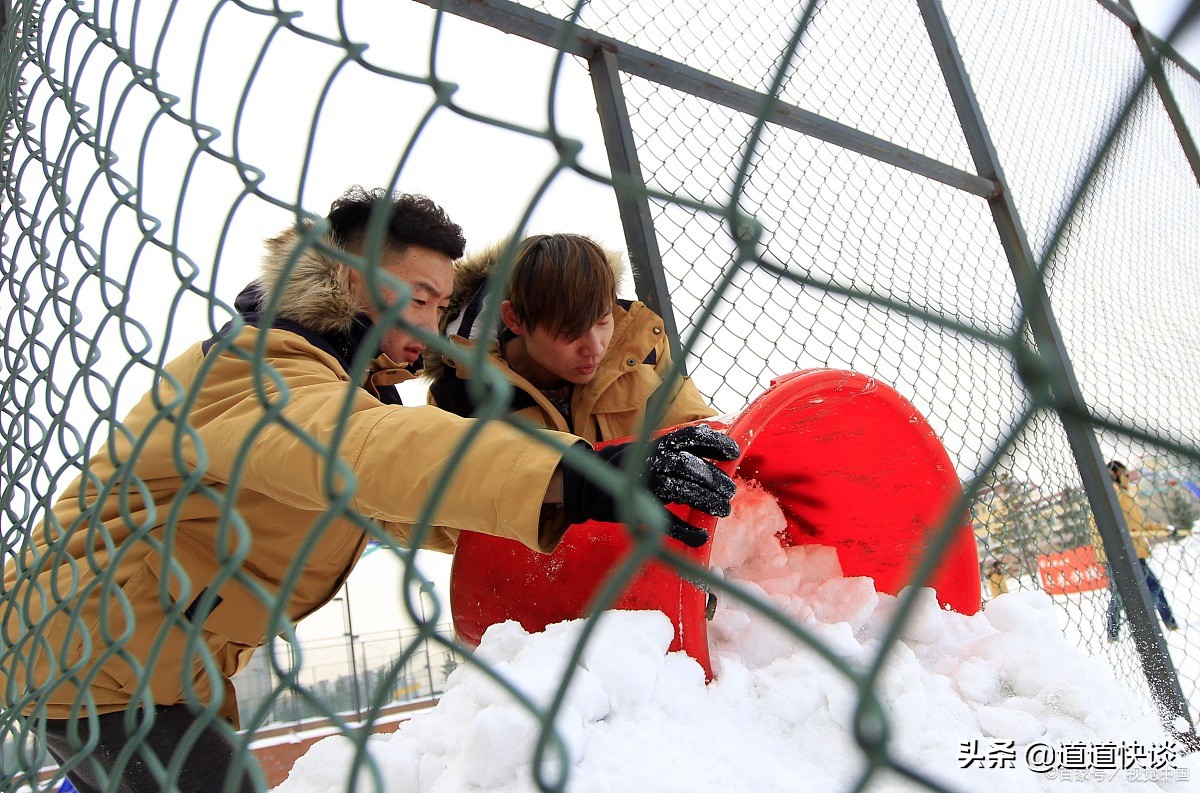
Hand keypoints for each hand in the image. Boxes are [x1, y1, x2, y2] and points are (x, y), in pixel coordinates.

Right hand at [561, 425, 740, 546]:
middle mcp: (652, 459)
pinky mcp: (638, 507)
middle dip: (714, 478)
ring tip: (723, 510)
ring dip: (706, 500)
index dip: (714, 442)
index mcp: (659, 444)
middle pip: (689, 465)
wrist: (591, 485)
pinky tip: (700, 537)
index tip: (734, 452)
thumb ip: (679, 447)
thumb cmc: (632, 468)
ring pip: (680, 490)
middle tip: (730, 492)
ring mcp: (644, 483)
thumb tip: (712, 438)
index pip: (690, 436)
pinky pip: (665, 521)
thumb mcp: (654, 450)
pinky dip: (685, 531)